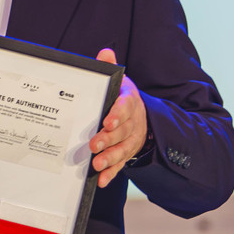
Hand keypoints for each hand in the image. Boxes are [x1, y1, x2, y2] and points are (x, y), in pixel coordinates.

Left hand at [89, 48, 148, 187]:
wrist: (139, 114)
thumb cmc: (121, 97)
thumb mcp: (118, 81)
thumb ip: (109, 68)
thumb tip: (105, 53)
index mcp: (129, 101)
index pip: (126, 107)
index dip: (118, 114)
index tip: (108, 121)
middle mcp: (134, 122)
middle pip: (123, 131)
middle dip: (109, 139)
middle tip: (94, 144)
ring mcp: (132, 139)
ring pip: (123, 149)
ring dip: (110, 158)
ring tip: (97, 164)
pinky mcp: (127, 152)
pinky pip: (121, 164)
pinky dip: (112, 173)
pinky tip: (102, 180)